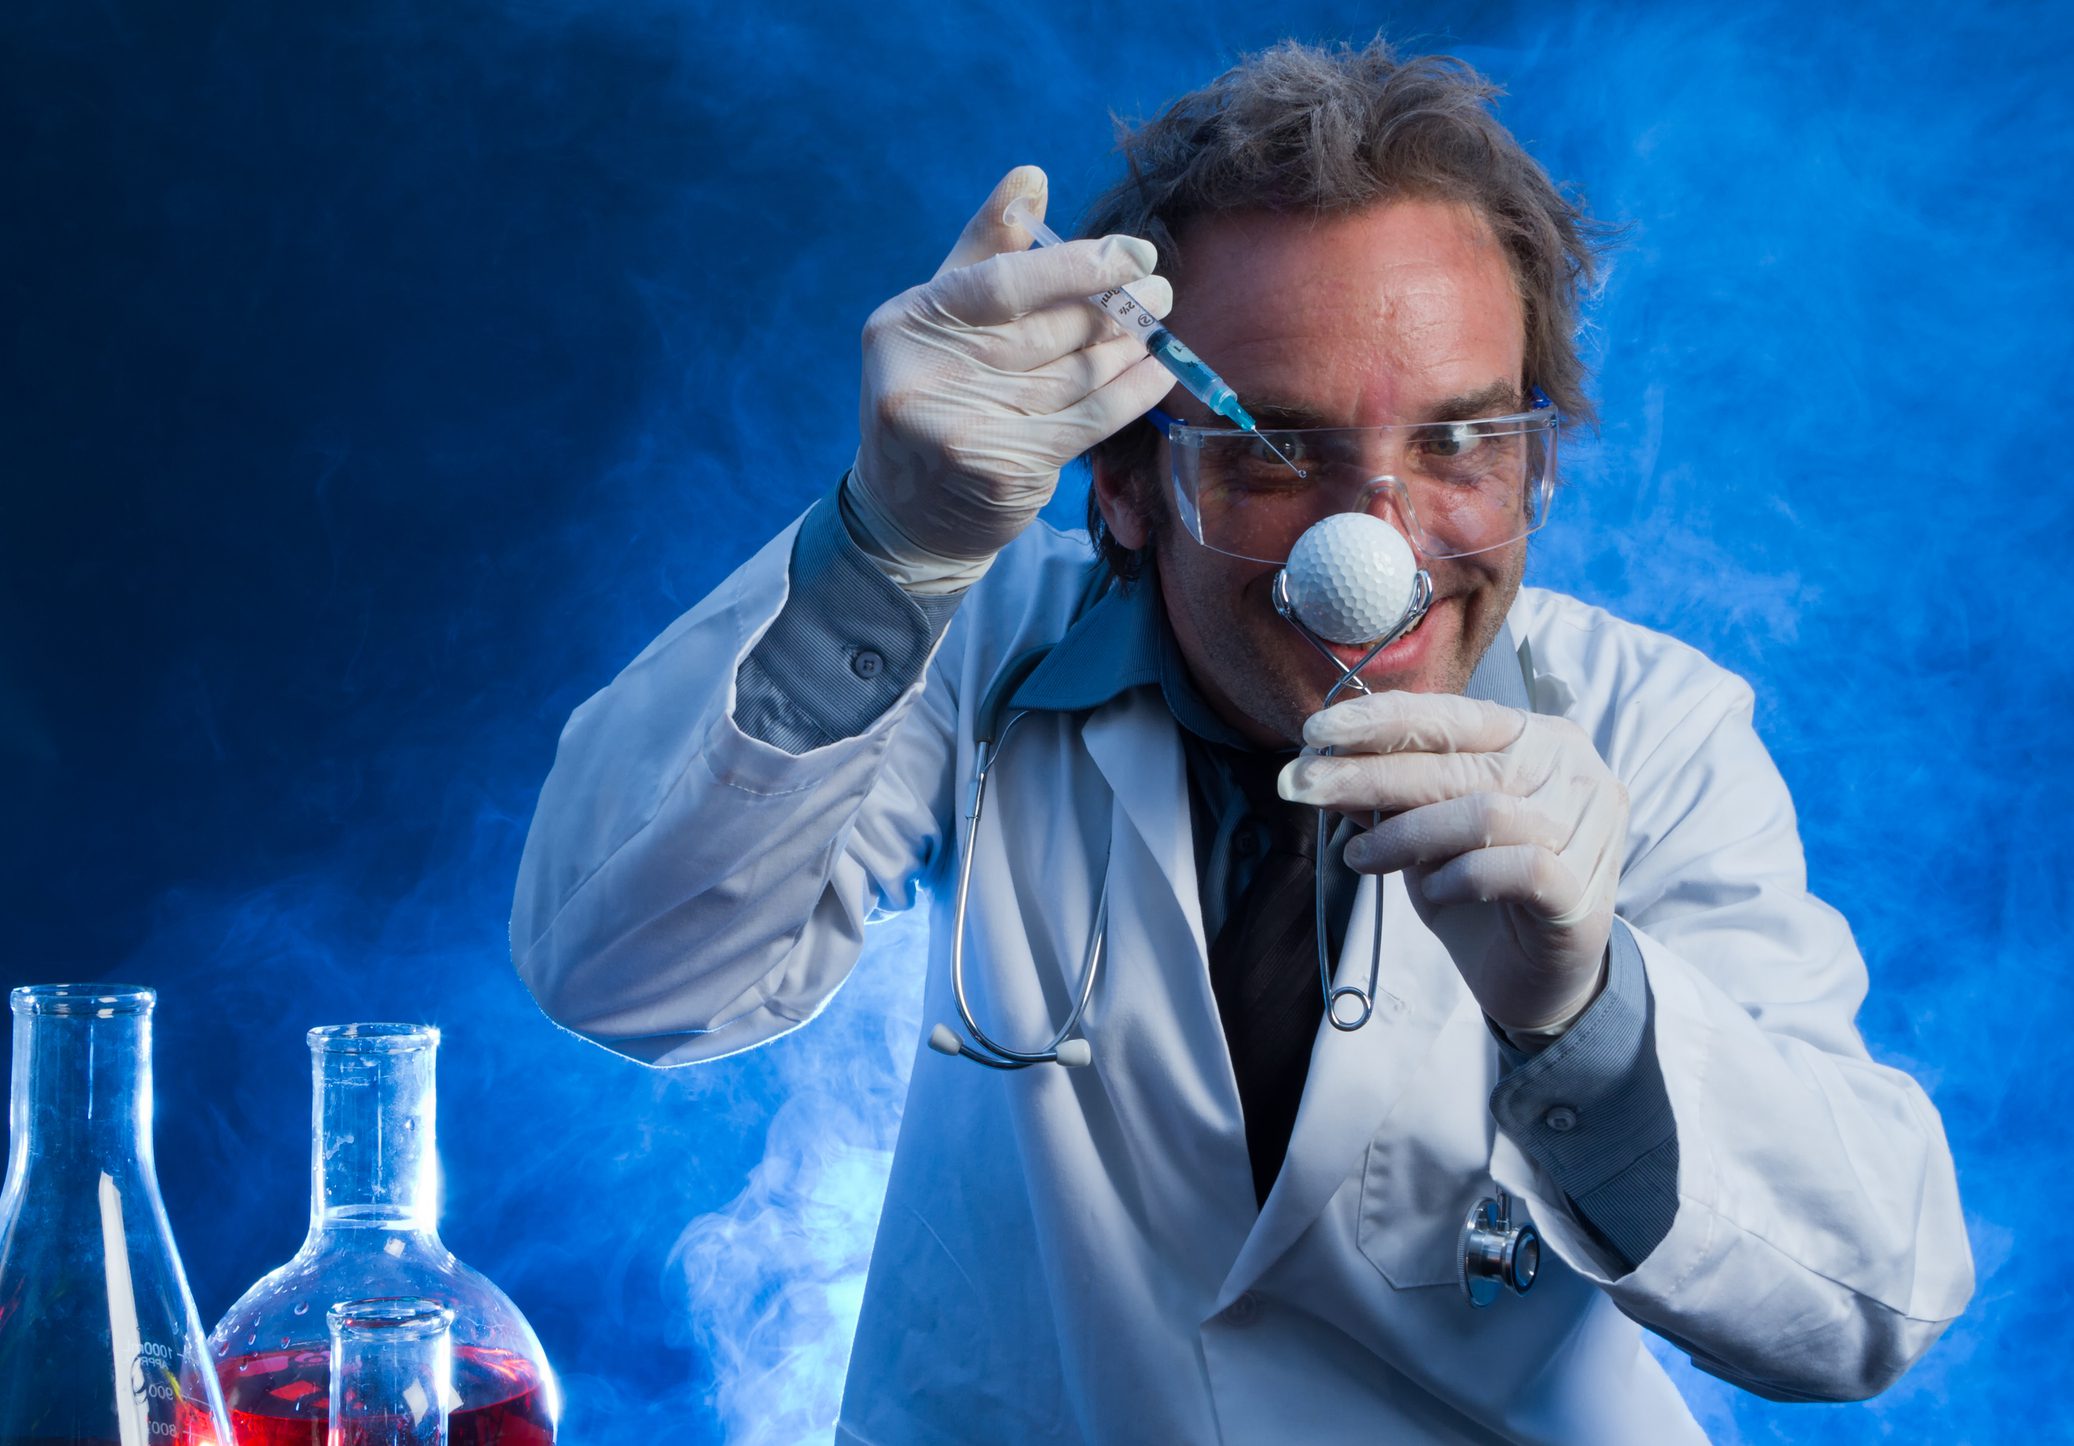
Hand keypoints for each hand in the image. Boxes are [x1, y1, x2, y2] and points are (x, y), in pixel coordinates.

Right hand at [847, 166, 1175, 584]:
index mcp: (907, 323)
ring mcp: (962, 428)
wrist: (906, 515)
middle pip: (1047, 331)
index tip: (1135, 254)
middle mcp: (926, 374)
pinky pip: (1088, 420)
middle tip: (1158, 294)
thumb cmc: (931, 397)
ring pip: (1073, 375)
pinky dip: (1131, 394)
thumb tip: (1032, 178)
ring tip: (1158, 328)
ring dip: (1128, 349)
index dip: (1076, 266)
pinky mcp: (1002, 470)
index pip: (1004, 283)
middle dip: (1113, 309)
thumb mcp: (940, 319)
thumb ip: (985, 250)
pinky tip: (1158, 372)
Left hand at [1280, 692, 1626, 1034]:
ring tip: (1358, 858)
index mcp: (1535, 737)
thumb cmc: (1483, 892)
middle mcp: (1571, 770)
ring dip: (1404, 835)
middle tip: (1300, 788)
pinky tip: (1432, 892)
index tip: (1314, 731)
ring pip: (1483, 812)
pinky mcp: (1583, 888)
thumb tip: (1318, 761)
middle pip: (1456, 763)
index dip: (1380, 720)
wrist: (1539, 980)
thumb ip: (1388, 797)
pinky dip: (1460, 878)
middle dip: (1366, 774)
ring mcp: (1588, 827)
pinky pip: (1515, 867)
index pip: (1451, 715)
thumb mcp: (1425, 835)